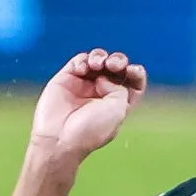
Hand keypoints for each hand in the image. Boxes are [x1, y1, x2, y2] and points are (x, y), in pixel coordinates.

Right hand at [29, 49, 146, 161]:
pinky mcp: (66, 80)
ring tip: (97, 64)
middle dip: (118, 60)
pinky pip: (79, 61)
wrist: (59, 138)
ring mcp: (83, 86)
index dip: (136, 72)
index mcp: (118, 104)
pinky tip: (82, 69)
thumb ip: (119, 86)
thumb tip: (102, 77)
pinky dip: (83, 60)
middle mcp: (102, 94)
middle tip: (113, 65)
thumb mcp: (118, 109)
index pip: (133, 82)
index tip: (132, 71)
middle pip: (117, 68)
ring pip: (98, 60)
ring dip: (101, 57)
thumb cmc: (90, 129)